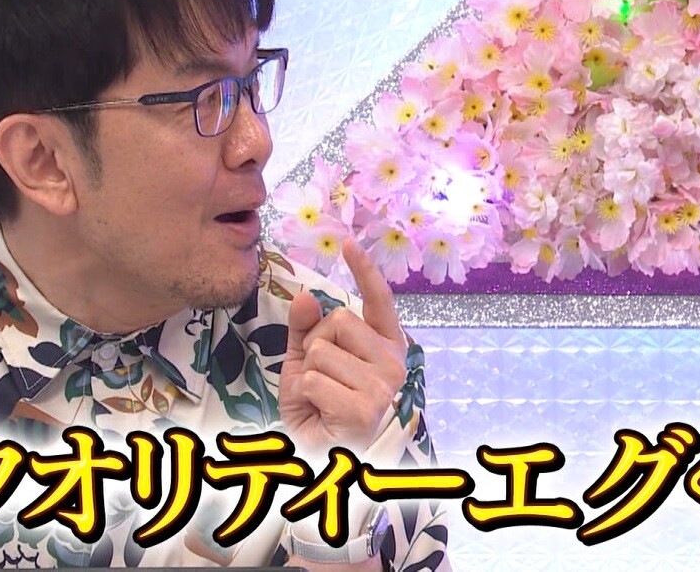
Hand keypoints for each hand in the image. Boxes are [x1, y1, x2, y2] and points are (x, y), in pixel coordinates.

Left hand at [278, 240, 407, 453]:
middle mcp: (394, 362)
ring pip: (322, 350)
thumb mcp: (306, 362)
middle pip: (338, 320)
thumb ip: (305, 328)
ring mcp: (385, 386)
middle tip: (321, 379)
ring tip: (321, 399)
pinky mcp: (367, 407)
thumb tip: (305, 295)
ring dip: (309, 375)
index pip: (378, 301)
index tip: (349, 242)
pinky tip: (322, 413)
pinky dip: (307, 395)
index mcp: (385, 346)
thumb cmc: (319, 411)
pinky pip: (316, 379)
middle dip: (315, 346)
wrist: (319, 456)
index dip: (364, 270)